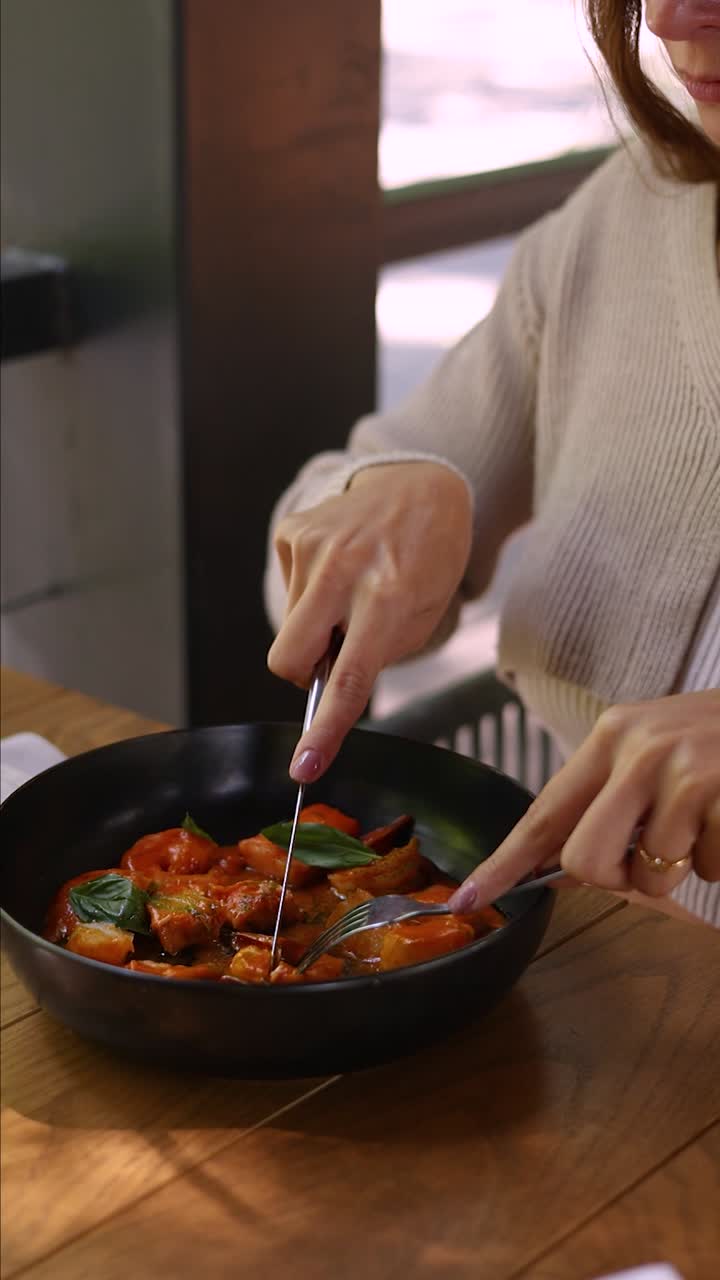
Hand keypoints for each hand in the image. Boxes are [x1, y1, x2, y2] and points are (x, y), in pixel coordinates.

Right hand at [267, 462, 472, 780]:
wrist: (418, 485)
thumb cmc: (427, 558)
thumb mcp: (422, 614)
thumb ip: (375, 654)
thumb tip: (322, 682)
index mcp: (388, 598)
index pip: (349, 679)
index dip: (325, 731)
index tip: (303, 767)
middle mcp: (345, 569)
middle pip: (288, 658)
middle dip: (302, 672)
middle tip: (336, 650)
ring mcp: (313, 546)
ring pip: (288, 628)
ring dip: (315, 625)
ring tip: (351, 591)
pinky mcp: (292, 531)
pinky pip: (287, 593)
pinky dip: (310, 594)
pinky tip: (338, 568)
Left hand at [448, 691, 719, 911]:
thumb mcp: (661, 748)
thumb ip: (614, 796)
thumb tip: (565, 864)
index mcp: (613, 737)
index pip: (544, 812)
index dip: (502, 863)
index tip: (468, 899)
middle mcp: (639, 748)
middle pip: (586, 859)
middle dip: (618, 878)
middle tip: (653, 857)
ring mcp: (683, 771)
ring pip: (651, 875)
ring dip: (684, 868)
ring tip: (710, 822)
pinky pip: (705, 868)